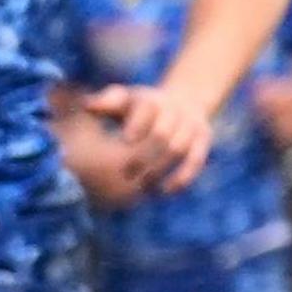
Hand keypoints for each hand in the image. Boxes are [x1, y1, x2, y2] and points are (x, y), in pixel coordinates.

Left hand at [87, 83, 213, 193]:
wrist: (182, 102)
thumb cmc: (139, 107)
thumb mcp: (123, 100)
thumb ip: (107, 102)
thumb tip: (88, 105)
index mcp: (152, 99)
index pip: (146, 109)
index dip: (138, 124)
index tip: (125, 140)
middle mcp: (174, 110)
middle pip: (162, 133)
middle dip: (144, 155)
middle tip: (125, 174)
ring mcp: (191, 124)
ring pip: (178, 149)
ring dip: (160, 169)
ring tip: (141, 187)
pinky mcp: (203, 139)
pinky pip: (196, 160)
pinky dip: (182, 177)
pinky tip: (164, 191)